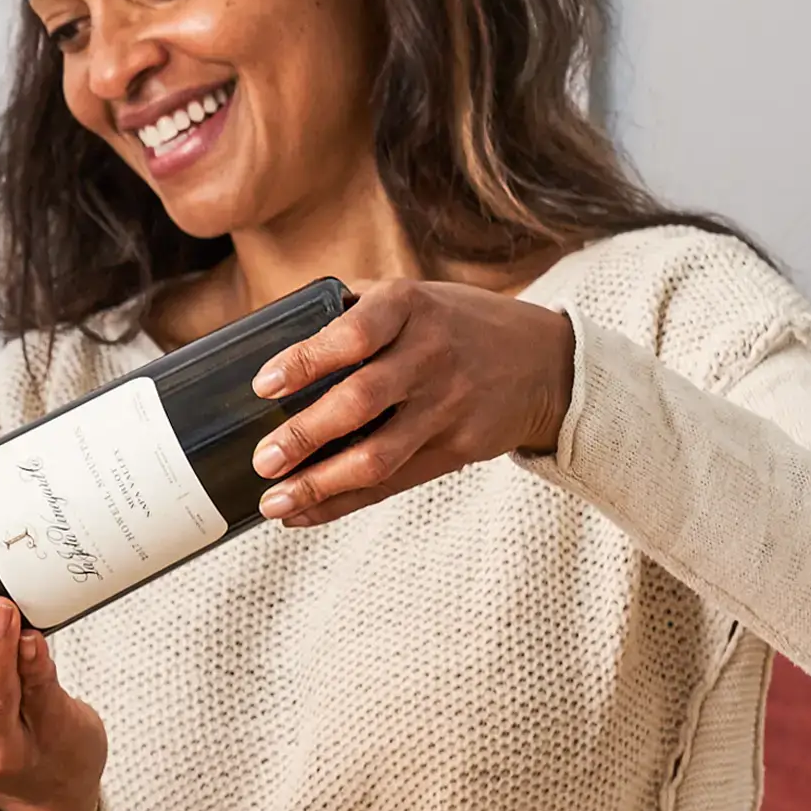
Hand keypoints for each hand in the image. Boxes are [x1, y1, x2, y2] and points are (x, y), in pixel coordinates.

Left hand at [247, 278, 576, 526]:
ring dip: (320, 485)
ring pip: (377, 456)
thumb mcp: (415, 297)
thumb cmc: (457, 325)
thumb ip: (353, 309)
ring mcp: (447, 407)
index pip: (353, 334)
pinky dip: (344, 502)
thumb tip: (277, 331)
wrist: (546, 363)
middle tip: (264, 460)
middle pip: (361, 401)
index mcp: (410, 308)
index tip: (264, 385)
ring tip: (275, 501)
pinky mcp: (457, 449)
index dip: (306, 360)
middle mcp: (430, 356)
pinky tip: (305, 512)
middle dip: (306, 435)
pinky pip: (392, 483)